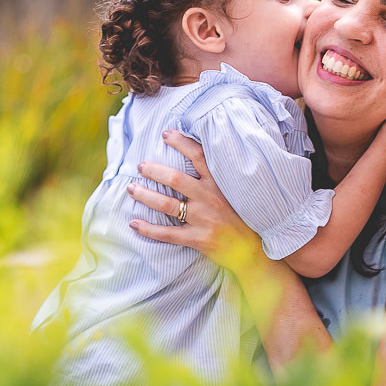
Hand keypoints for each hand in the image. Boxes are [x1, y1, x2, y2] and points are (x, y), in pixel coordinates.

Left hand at [128, 131, 261, 269]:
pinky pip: (167, 234)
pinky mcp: (197, 239)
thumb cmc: (243, 218)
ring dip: (145, 195)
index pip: (199, 156)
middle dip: (154, 170)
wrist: (254, 250)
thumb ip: (218, 178)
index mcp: (219, 184)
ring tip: (131, 189)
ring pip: (167, 204)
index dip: (181, 142)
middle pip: (175, 179)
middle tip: (140, 165)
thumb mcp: (236, 191)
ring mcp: (202, 219)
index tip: (166, 134)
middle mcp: (209, 198)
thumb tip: (199, 157)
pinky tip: (133, 223)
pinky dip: (148, 229)